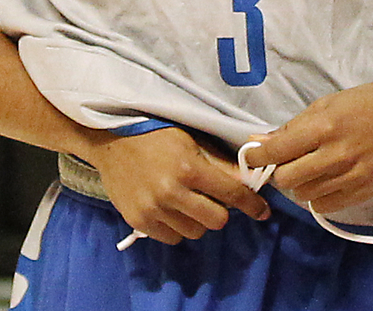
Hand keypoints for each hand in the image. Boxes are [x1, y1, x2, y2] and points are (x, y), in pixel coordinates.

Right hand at [86, 127, 270, 244]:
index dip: (252, 205)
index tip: (262, 212)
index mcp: (189, 168)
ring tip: (188, 202)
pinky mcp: (138, 221)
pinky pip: (172, 238)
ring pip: (195, 232)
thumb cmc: (155, 134)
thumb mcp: (190, 140)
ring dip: (198, 220)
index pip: (232, 194)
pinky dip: (177, 227)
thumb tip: (249, 180)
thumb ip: (219, 164)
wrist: (110, 140)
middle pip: (216, 221)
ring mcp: (153, 210)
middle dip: (220, 211)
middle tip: (212, 199)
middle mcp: (172, 192)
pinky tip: (171, 210)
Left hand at [247, 78, 372, 215]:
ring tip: (312, 170)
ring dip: (300, 185)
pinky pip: (325, 206)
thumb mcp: (328, 104)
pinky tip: (327, 182)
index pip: (277, 151)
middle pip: (286, 179)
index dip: (258, 158)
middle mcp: (335, 154)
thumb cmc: (367, 104)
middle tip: (288, 163)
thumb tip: (260, 142)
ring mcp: (350, 176)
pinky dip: (319, 197)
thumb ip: (294, 126)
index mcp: (323, 126)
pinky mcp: (362, 192)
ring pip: (304, 195)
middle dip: (280, 172)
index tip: (252, 158)